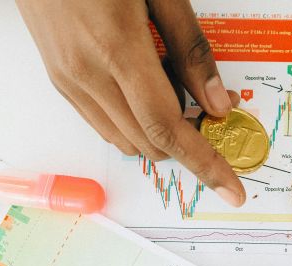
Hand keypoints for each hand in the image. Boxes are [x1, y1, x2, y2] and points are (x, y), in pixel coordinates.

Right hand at [16, 0, 245, 206]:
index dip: (205, 164)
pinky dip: (134, 122)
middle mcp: (87, 74)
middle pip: (150, 142)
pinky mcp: (59, 79)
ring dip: (159, 132)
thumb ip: (190, 50)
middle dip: (189, 140)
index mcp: (118, 49)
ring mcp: (68, 80)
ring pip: (126, 140)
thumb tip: (218, 103)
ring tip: (172, 85)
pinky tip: (145, 87)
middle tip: (211, 106)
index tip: (231, 190)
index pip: (168, 128)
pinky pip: (103, 123)